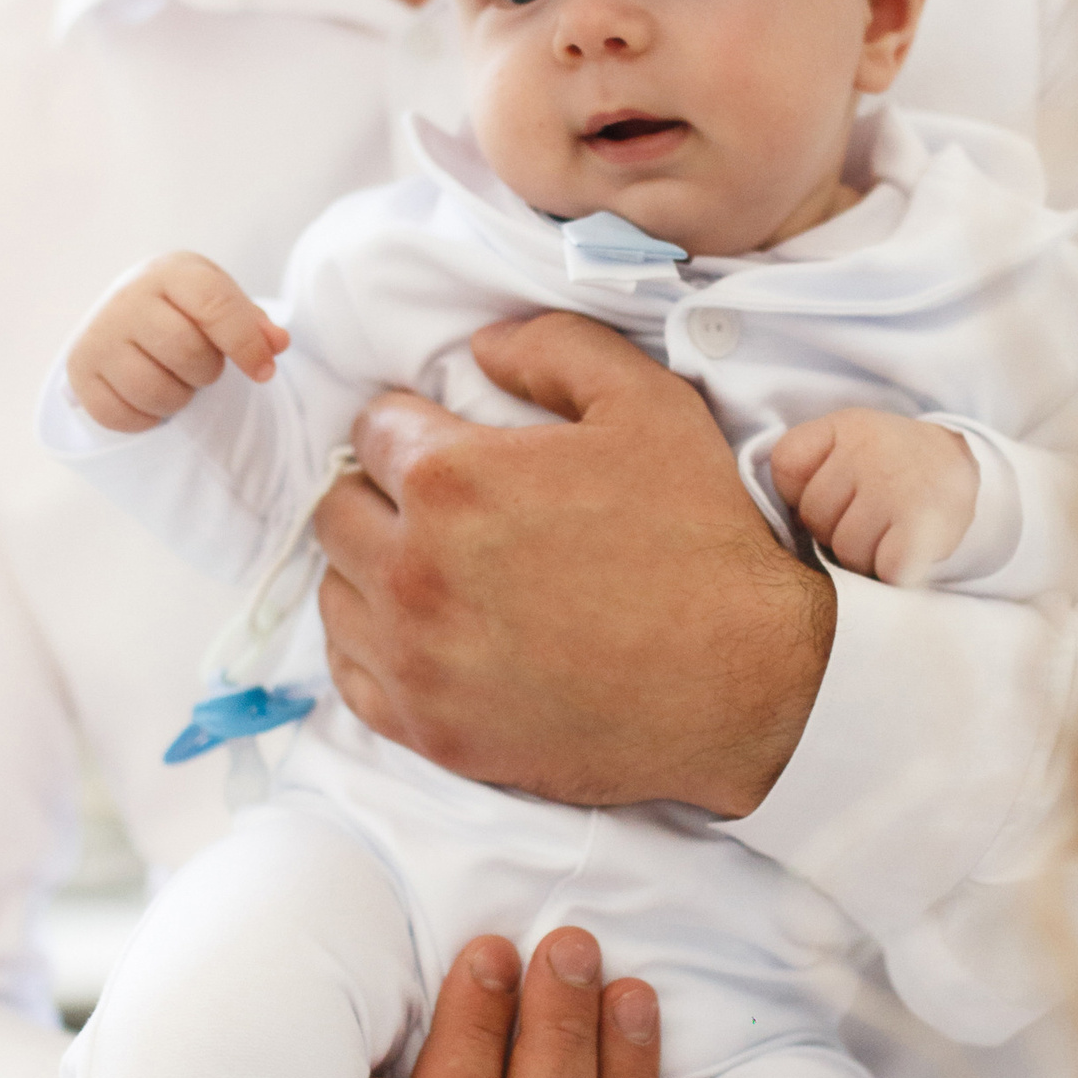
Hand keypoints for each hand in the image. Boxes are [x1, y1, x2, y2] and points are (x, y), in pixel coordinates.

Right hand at [66, 253, 287, 433]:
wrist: (125, 310)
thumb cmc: (184, 307)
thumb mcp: (220, 301)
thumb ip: (253, 322)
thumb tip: (277, 344)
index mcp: (169, 272)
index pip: (215, 306)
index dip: (247, 344)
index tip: (264, 371)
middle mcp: (126, 298)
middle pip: (187, 353)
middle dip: (207, 371)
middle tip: (199, 365)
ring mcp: (98, 336)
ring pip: (156, 391)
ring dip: (179, 398)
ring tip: (175, 377)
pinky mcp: (80, 372)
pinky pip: (124, 416)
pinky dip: (148, 417)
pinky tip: (150, 394)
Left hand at [311, 314, 833, 815]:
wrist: (743, 686)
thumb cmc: (700, 541)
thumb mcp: (649, 404)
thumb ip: (555, 348)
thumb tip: (480, 346)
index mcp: (451, 479)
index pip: (373, 429)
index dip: (414, 425)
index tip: (446, 442)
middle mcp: (414, 571)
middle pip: (336, 508)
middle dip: (378, 491)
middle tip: (437, 504)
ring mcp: (416, 660)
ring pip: (334, 593)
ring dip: (369, 568)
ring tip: (430, 567)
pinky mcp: (430, 730)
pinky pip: (350, 677)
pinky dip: (372, 647)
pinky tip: (420, 632)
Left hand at [770, 410, 978, 587]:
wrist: (958, 471)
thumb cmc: (887, 468)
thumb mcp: (846, 444)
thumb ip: (805, 468)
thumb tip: (774, 524)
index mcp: (846, 427)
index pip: (785, 465)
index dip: (800, 491)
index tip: (833, 491)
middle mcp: (872, 451)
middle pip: (814, 516)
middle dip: (833, 528)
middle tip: (865, 517)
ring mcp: (899, 490)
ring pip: (846, 549)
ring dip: (863, 555)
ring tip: (886, 533)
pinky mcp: (924, 529)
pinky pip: (884, 569)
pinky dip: (891, 571)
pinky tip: (903, 551)